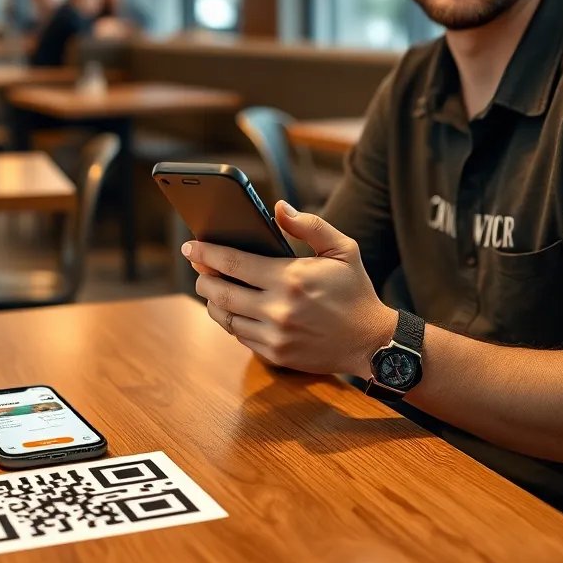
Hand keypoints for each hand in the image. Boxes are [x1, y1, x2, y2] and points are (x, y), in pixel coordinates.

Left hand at [184, 202, 396, 377]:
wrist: (371, 341)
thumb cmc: (355, 290)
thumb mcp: (343, 249)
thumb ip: (310, 225)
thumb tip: (278, 207)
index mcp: (291, 278)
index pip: (233, 263)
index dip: (207, 253)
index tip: (190, 246)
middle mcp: (278, 309)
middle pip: (219, 292)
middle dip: (203, 277)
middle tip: (199, 267)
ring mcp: (274, 336)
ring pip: (224, 317)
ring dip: (213, 300)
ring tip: (212, 287)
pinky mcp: (275, 355)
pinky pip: (240, 336)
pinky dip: (231, 320)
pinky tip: (233, 308)